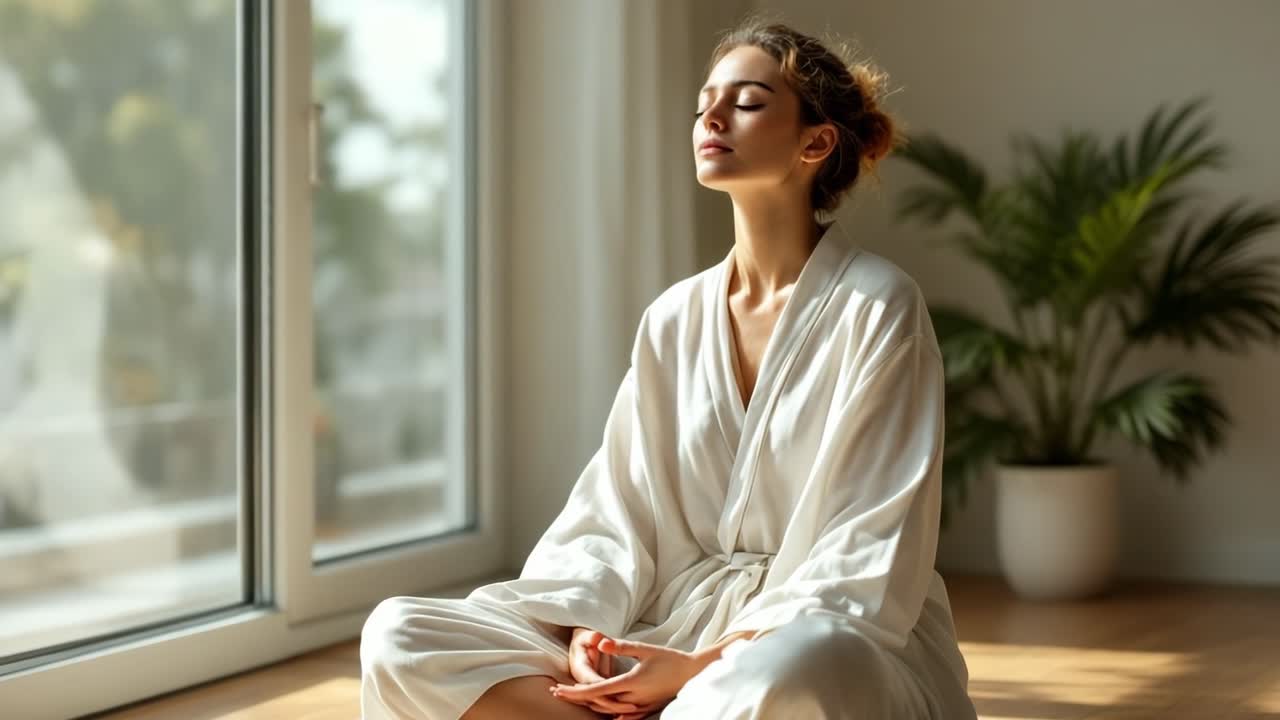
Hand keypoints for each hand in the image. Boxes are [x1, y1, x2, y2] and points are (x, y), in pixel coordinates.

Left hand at [552, 637, 706, 719]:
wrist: (692, 674)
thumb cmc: (670, 659)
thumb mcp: (645, 649)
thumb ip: (622, 646)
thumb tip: (600, 641)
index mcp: (631, 682)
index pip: (596, 690)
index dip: (575, 692)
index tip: (558, 690)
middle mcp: (632, 698)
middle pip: (598, 702)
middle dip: (576, 697)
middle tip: (556, 691)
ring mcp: (639, 707)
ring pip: (608, 710)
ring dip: (589, 703)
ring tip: (572, 696)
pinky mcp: (645, 709)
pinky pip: (621, 715)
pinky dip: (606, 711)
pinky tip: (597, 707)